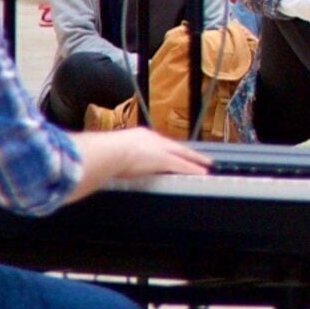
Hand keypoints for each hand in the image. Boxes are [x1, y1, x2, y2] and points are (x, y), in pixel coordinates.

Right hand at [75, 125, 212, 187]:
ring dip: (195, 160)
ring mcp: (159, 148)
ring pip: (183, 154)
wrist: (107, 151)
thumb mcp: (109, 153)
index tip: (174, 151)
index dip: (168, 148)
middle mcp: (152, 139)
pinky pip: (183, 165)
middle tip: (200, 156)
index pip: (158, 142)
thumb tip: (105, 165)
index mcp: (138, 136)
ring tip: (207, 164)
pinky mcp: (164, 159)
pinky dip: (193, 168)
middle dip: (188, 151)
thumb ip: (112, 157)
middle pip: (176, 146)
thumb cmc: (103, 153)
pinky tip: (202, 172)